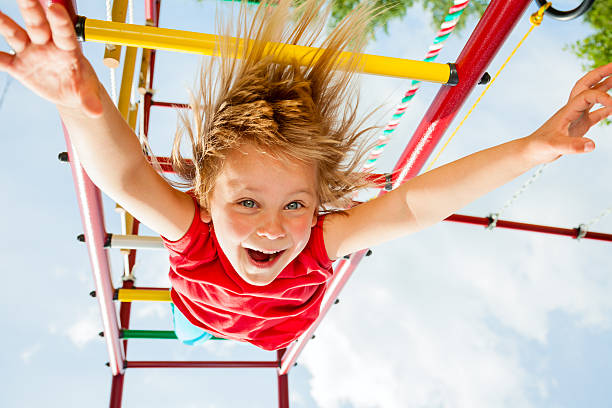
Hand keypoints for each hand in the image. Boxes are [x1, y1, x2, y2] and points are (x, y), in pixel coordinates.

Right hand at [0, 0, 101, 116]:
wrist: (69, 92)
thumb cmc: (81, 85)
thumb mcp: (88, 93)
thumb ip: (90, 100)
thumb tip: (95, 112)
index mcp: (68, 49)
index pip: (64, 33)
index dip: (59, 21)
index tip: (55, 7)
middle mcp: (47, 45)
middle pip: (37, 24)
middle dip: (30, 8)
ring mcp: (31, 53)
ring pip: (15, 34)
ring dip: (3, 23)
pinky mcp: (19, 65)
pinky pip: (1, 59)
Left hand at [525, 62, 611, 163]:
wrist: (531, 151)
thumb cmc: (539, 147)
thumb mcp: (554, 146)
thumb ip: (572, 146)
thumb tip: (592, 146)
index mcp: (568, 110)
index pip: (587, 95)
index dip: (602, 97)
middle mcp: (572, 109)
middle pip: (587, 85)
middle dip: (601, 74)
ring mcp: (575, 117)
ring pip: (592, 97)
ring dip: (605, 88)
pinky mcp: (578, 126)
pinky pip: (594, 114)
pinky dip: (605, 110)